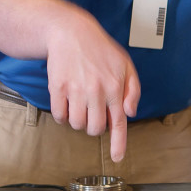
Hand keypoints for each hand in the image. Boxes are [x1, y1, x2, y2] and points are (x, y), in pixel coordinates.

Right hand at [45, 19, 139, 161]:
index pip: (119, 123)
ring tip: (80, 106)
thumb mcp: (125, 65)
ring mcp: (75, 90)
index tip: (116, 158)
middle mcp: (96, 90)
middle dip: (94, 126)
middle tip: (93, 112)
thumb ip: (132, 90)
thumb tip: (129, 113)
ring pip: (77, 124)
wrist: (71, 32)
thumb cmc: (100, 49)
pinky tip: (67, 104)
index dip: (118, 144)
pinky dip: (63, 116)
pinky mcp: (57, 88)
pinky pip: (60, 116)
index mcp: (116, 86)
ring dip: (78, 121)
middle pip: (95, 128)